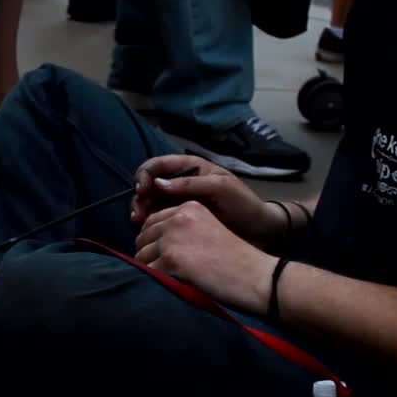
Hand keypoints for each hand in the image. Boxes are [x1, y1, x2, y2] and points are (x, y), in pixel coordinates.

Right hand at [132, 155, 285, 245]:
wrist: (258, 231)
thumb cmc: (243, 204)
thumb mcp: (220, 188)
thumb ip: (190, 183)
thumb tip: (158, 184)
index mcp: (191, 167)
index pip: (159, 165)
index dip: (146, 175)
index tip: (142, 190)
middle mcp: (181, 181)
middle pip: (150, 183)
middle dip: (140, 195)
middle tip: (138, 213)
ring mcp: (179, 200)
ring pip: (150, 201)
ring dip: (141, 209)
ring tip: (139, 222)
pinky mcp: (179, 218)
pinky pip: (158, 217)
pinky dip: (149, 221)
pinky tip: (146, 229)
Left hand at [135, 201, 275, 312]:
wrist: (255, 276)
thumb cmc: (235, 259)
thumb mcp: (208, 229)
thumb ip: (182, 228)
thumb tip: (147, 241)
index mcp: (188, 207)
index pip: (152, 220)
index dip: (151, 239)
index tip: (157, 254)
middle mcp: (178, 218)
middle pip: (143, 237)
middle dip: (147, 254)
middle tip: (158, 269)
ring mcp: (173, 238)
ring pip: (141, 255)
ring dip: (148, 268)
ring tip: (164, 278)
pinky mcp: (172, 260)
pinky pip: (147, 272)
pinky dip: (152, 281)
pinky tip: (166, 286)